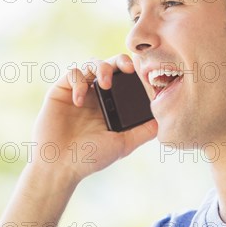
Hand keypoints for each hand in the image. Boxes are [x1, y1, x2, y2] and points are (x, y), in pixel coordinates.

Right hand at [30, 54, 157, 184]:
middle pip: (110, 64)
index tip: (145, 74)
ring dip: (101, 68)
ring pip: (91, 63)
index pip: (126, 79)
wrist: (60, 166)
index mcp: (112, 104)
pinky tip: (79, 101)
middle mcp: (96, 94)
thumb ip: (143, 132)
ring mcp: (79, 91)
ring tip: (105, 84)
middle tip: (129, 68)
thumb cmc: (91, 157)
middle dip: (121, 61)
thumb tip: (165, 122)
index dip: (135, 71)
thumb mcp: (123, 144)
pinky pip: (71, 73)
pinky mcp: (61, 90)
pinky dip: (78, 81)